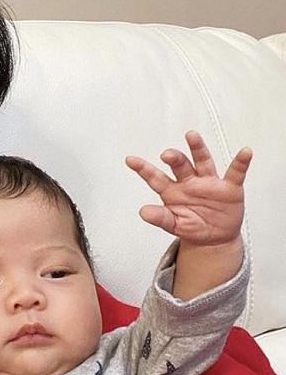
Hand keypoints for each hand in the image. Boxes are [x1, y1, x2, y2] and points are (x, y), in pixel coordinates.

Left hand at [125, 130, 251, 246]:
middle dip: (174, 159)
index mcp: (172, 191)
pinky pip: (235, 172)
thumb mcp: (175, 225)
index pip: (155, 178)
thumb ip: (161, 218)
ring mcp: (208, 182)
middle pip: (180, 166)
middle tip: (167, 154)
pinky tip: (245, 152)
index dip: (143, 169)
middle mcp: (189, 182)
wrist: (215, 238)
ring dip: (197, 149)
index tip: (130, 160)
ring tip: (192, 136)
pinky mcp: (228, 187)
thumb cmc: (192, 227)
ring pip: (202, 161)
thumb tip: (143, 212)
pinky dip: (241, 162)